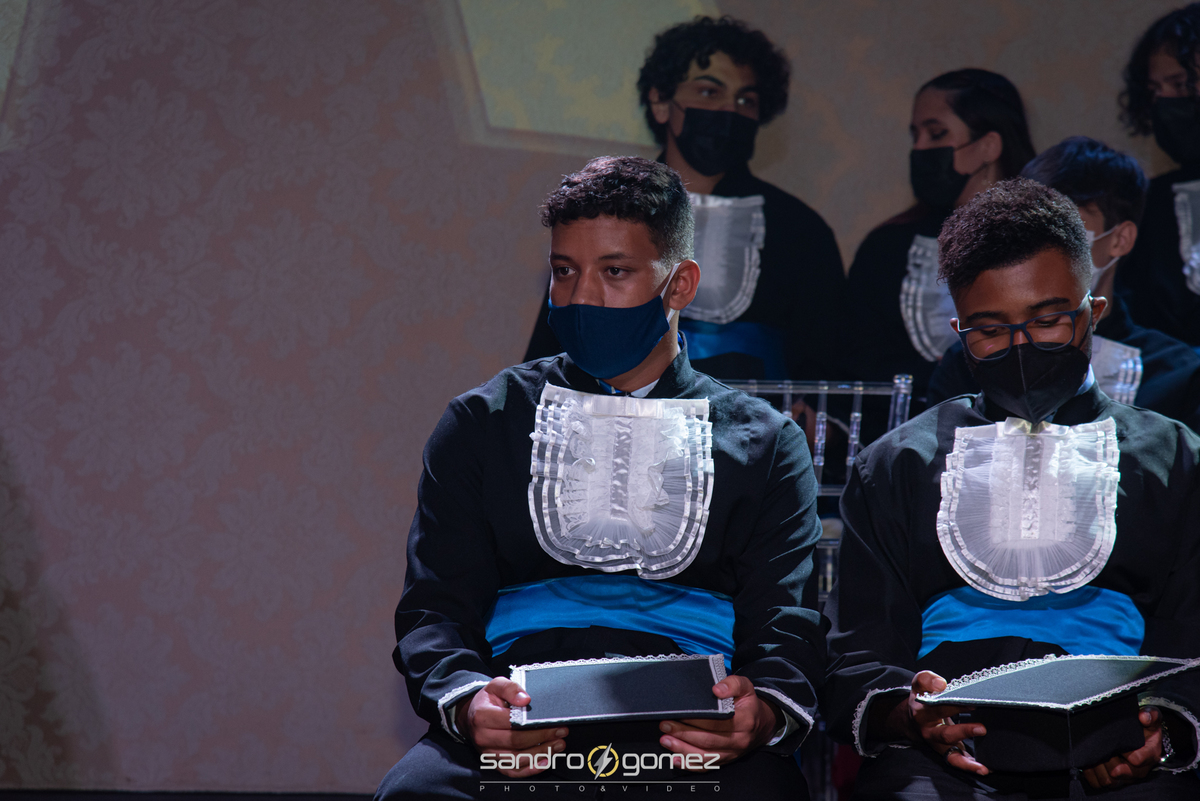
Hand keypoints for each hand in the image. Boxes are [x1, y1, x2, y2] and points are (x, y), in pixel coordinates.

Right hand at [457, 677, 566, 777]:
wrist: (471, 716)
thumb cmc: (487, 701)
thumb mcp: (496, 685)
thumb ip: (510, 688)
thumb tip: (525, 699)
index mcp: (482, 716)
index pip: (511, 722)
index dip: (534, 723)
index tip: (554, 721)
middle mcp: (483, 737)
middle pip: (516, 742)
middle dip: (542, 737)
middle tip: (561, 732)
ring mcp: (488, 753)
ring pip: (517, 759)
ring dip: (541, 754)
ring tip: (558, 745)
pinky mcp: (494, 763)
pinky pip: (513, 771)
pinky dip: (530, 769)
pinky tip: (545, 761)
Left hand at [658, 675, 778, 769]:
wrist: (761, 723)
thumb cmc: (748, 704)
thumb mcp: (745, 687)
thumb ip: (732, 683)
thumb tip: (716, 689)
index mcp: (744, 720)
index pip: (716, 722)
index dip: (695, 720)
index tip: (679, 714)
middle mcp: (739, 740)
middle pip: (707, 740)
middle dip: (683, 733)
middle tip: (665, 725)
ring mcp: (732, 753)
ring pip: (705, 756)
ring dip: (682, 749)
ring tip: (666, 740)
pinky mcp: (726, 760)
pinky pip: (707, 766)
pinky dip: (690, 764)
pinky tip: (676, 758)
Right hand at [881, 671, 989, 775]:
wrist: (912, 719)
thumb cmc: (922, 699)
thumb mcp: (919, 685)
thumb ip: (927, 680)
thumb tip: (941, 684)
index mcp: (922, 713)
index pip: (938, 709)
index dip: (954, 706)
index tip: (972, 702)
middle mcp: (929, 732)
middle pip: (945, 735)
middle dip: (964, 732)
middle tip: (982, 728)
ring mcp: (938, 745)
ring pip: (951, 756)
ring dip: (967, 762)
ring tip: (982, 766)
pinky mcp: (946, 752)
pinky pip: (957, 762)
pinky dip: (970, 767)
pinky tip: (985, 769)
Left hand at [1082, 706, 1162, 789]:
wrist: (1139, 737)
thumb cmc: (1144, 727)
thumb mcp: (1151, 717)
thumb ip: (1150, 714)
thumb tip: (1143, 716)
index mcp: (1150, 755)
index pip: (1137, 759)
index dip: (1125, 751)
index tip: (1118, 742)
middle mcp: (1138, 770)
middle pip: (1120, 773)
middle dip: (1108, 760)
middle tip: (1101, 748)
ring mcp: (1125, 777)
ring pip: (1108, 781)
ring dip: (1098, 767)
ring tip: (1094, 753)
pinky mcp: (1112, 781)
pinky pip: (1098, 783)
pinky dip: (1091, 773)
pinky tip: (1089, 760)